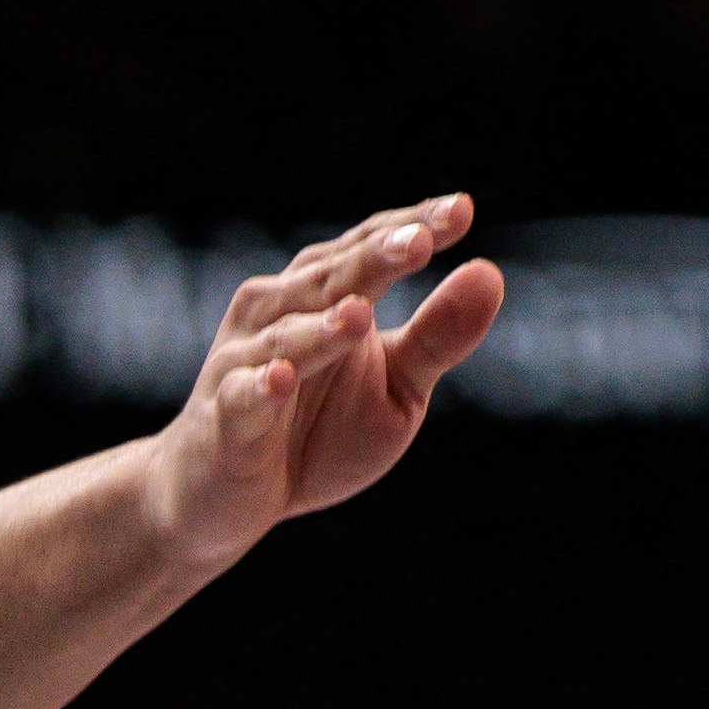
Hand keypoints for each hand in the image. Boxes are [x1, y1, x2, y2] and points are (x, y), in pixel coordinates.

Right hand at [141, 198, 506, 567]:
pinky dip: (259, 388)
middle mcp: (277, 313)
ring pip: (286, 336)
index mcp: (324, 295)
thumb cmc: (315, 432)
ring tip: (361, 313)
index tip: (461, 209)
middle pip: (331, 277)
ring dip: (323, 326)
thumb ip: (438, 337)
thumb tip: (490, 273)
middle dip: (374, 258)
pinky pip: (242, 398)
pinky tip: (279, 378)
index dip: (413, 226)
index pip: (370, 247)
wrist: (218, 499)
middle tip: (420, 239)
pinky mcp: (223, 421)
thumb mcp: (396, 389)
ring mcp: (244, 365)